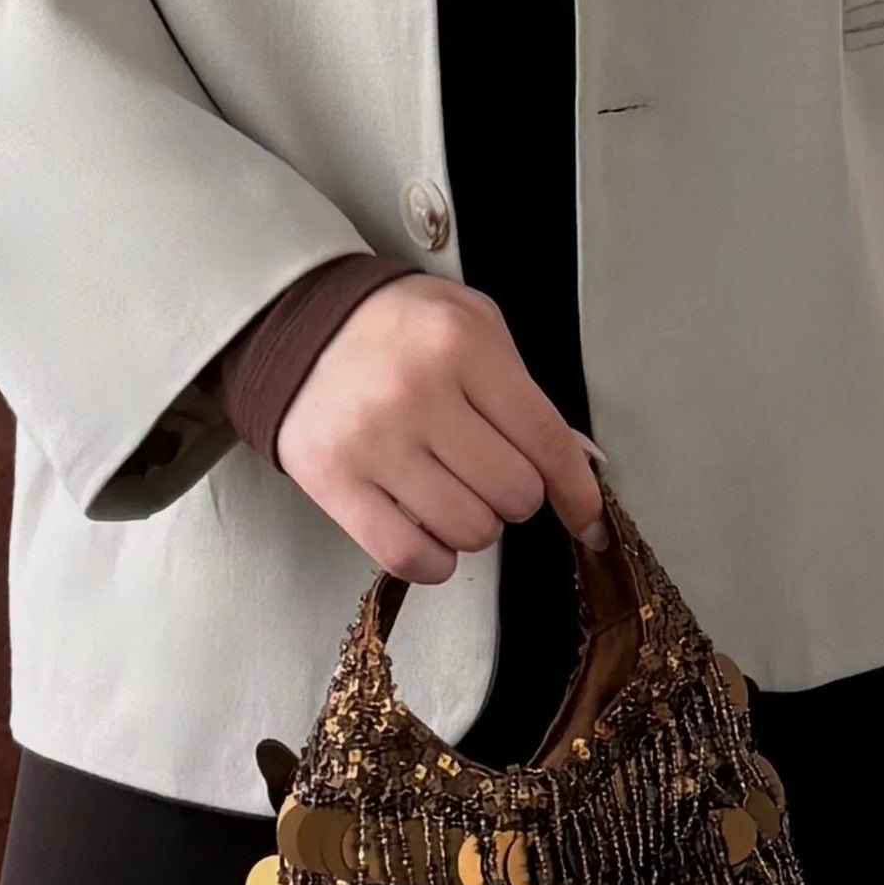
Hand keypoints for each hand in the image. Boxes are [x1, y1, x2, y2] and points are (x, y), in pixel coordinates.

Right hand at [272, 277, 607, 585]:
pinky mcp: (333, 482)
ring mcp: (372, 442)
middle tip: (489, 472)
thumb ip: (525, 391)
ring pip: (468, 530)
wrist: (298, 323)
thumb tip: (578, 465)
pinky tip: (429, 531)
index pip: (546, 440)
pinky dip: (434, 560)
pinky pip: (409, 557)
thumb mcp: (474, 326)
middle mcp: (418, 393)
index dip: (576, 490)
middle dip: (515, 494)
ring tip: (452, 491)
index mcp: (462, 345)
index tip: (586, 518)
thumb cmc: (397, 327)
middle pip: (513, 493)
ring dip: (475, 524)